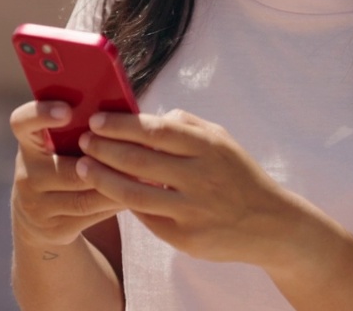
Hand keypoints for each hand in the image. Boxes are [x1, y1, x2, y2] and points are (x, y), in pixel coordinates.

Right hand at [9, 100, 125, 246]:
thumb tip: (125, 110)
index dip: (41, 114)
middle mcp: (27, 174)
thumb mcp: (60, 143)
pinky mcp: (55, 229)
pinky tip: (138, 193)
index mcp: (29, 143)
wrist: (38, 214)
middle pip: (68, 170)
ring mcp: (38, 206)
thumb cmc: (62, 161)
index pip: (22, 122)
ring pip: (85, 198)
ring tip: (147, 174)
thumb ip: (82, 127)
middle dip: (105, 164)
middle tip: (138, 151)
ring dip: (118, 186)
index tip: (67, 111)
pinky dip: (116, 203)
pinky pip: (92, 216)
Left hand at [75, 109, 313, 268]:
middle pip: (139, 160)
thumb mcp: (222, 140)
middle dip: (104, 149)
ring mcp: (193, 209)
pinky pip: (146, 218)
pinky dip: (124, 203)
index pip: (156, 130)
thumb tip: (149, 114)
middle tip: (82, 141)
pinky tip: (108, 192)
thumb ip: (187, 124)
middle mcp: (201, 176)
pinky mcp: (186, 237)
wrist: (270, 223)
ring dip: (102, 179)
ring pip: (134, 193)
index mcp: (209, 146)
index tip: (96, 120)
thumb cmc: (238, 175)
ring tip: (82, 168)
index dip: (122, 125)